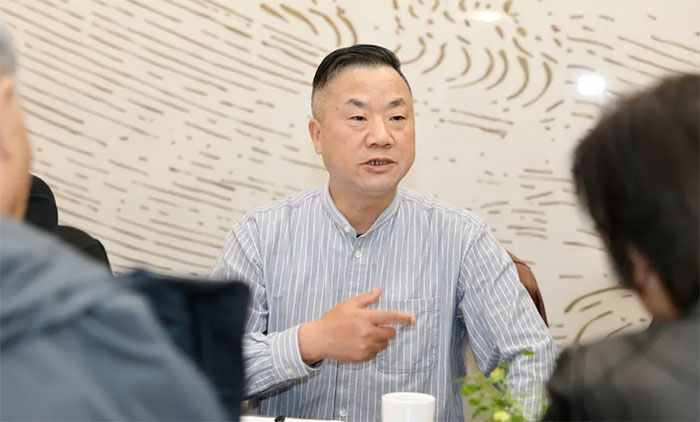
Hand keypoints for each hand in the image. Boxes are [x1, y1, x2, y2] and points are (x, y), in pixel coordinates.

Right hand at [298, 287, 414, 364]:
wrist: (319, 339)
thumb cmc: (333, 319)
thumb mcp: (349, 304)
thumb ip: (367, 298)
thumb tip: (379, 290)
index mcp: (365, 318)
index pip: (390, 317)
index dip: (403, 318)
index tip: (413, 319)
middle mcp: (367, 333)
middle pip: (390, 334)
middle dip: (386, 330)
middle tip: (373, 327)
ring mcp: (365, 347)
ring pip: (384, 345)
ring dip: (379, 340)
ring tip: (364, 335)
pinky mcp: (362, 358)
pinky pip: (375, 354)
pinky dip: (371, 349)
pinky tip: (359, 344)